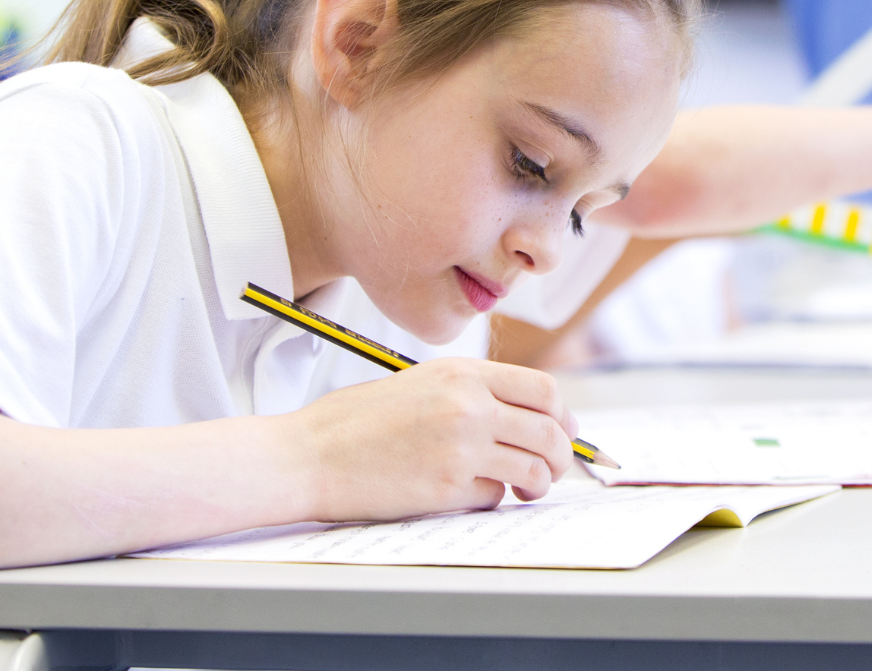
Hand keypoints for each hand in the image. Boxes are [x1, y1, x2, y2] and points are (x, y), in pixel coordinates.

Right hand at [289, 359, 578, 521]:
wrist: (309, 454)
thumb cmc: (356, 422)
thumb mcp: (419, 383)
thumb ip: (470, 393)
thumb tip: (524, 415)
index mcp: (462, 373)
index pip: (543, 389)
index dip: (561, 414)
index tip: (561, 430)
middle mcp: (469, 405)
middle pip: (550, 430)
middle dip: (561, 455)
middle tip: (551, 467)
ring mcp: (461, 446)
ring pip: (534, 467)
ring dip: (537, 482)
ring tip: (524, 487)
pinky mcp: (448, 486)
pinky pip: (496, 495)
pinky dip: (492, 497)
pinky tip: (468, 493)